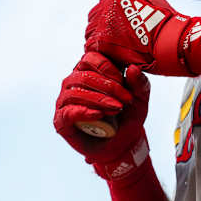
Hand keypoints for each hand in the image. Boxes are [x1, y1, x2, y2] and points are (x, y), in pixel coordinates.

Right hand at [53, 51, 150, 180]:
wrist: (122, 143)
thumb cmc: (128, 116)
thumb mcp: (139, 99)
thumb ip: (139, 83)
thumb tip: (132, 68)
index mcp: (89, 70)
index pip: (92, 57)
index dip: (109, 68)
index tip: (126, 83)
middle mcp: (73, 82)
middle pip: (85, 74)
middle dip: (109, 86)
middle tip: (126, 100)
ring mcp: (65, 100)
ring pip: (76, 91)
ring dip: (99, 99)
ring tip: (117, 109)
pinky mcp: (61, 120)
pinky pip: (68, 111)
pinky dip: (84, 112)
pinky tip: (99, 114)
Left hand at [84, 0, 200, 76]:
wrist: (170, 39)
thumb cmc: (168, 25)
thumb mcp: (153, 2)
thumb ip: (137, 3)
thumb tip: (135, 7)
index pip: (104, 6)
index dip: (109, 21)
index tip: (116, 31)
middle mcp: (107, 3)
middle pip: (95, 19)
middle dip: (103, 31)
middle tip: (115, 44)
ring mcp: (102, 21)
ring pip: (92, 34)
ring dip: (102, 44)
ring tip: (117, 53)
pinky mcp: (101, 39)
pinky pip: (93, 48)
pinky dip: (102, 54)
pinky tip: (114, 59)